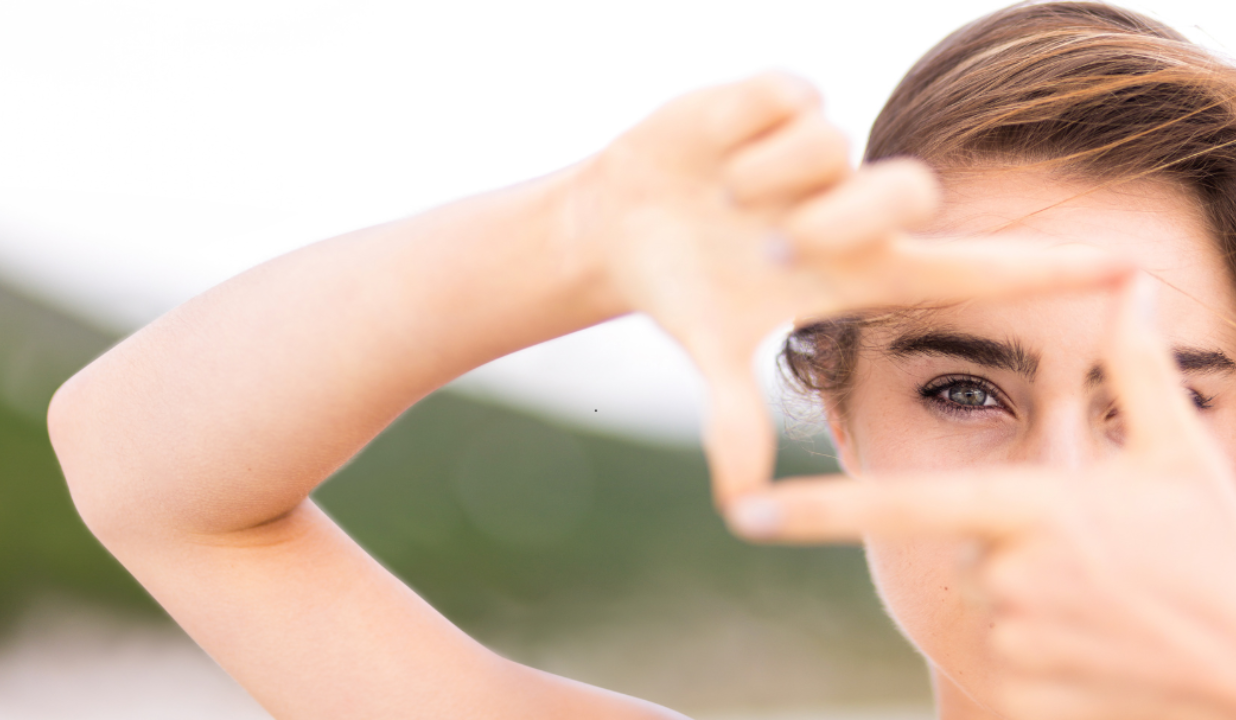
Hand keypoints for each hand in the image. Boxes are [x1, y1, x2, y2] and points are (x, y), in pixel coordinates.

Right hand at [564, 72, 1128, 504]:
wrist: (622, 225)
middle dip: (842, 216)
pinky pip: (786, 100)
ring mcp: (818, 151)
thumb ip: (733, 418)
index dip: (1043, 273)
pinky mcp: (779, 98)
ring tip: (727, 197)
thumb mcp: (713, 353)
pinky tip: (716, 151)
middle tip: (778, 243)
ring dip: (767, 180)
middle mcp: (853, 204)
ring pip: (832, 144)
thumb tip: (739, 501)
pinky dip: (741, 130)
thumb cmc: (686, 292)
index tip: (1121, 272)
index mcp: (859, 271)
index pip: (967, 270)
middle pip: (907, 189)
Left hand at [729, 276, 1235, 719]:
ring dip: (1032, 602)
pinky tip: (1104, 648)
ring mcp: (1020, 637)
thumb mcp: (1181, 455)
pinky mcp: (1029, 691)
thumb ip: (1135, 369)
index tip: (747, 513)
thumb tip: (1128, 285)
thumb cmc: (1220, 547)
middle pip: (961, 550)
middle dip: (1008, 548)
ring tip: (1109, 602)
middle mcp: (1012, 570)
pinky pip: (1008, 665)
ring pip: (986, 605)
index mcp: (1033, 507)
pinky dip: (1045, 658)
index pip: (905, 505)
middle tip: (1092, 558)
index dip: (818, 510)